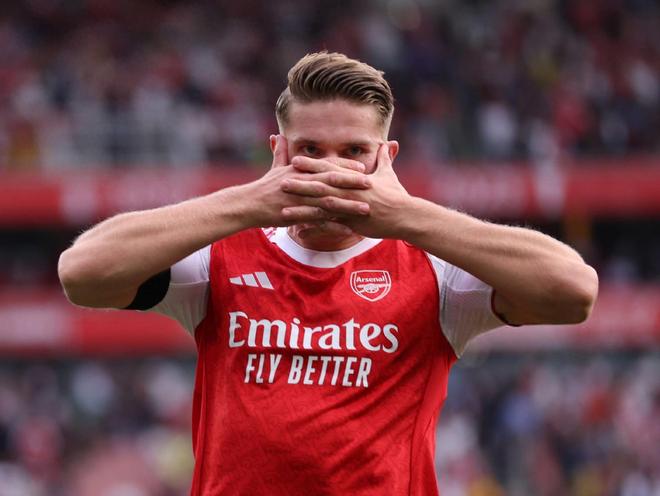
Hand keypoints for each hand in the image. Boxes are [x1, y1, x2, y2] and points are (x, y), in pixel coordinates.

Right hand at [240, 135, 371, 229]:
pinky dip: (334, 225)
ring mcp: (299, 199)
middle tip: (371, 185)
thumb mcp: (273, 168)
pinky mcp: (296, 215)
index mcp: (300, 170)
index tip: (363, 167)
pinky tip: (348, 230)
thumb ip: (279, 152)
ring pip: (328, 201)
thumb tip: (277, 135)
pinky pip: (318, 221)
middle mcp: (302, 182)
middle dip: (352, 183)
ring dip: (348, 205)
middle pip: (331, 181)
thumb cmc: (263, 187)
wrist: (247, 204)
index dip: (345, 167)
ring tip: (365, 209)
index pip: (327, 166)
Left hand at [282, 143, 412, 238]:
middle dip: (300, 183)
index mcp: (355, 178)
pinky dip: (314, 227)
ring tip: (283, 207)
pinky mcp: (353, 222)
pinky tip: (299, 230)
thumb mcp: (390, 174)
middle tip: (280, 180)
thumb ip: (384, 159)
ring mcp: (350, 207)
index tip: (294, 160)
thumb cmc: (397, 195)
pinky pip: (330, 225)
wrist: (406, 215)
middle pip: (321, 185)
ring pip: (321, 205)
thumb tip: (388, 144)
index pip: (329, 169)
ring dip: (302, 206)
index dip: (311, 165)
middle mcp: (350, 191)